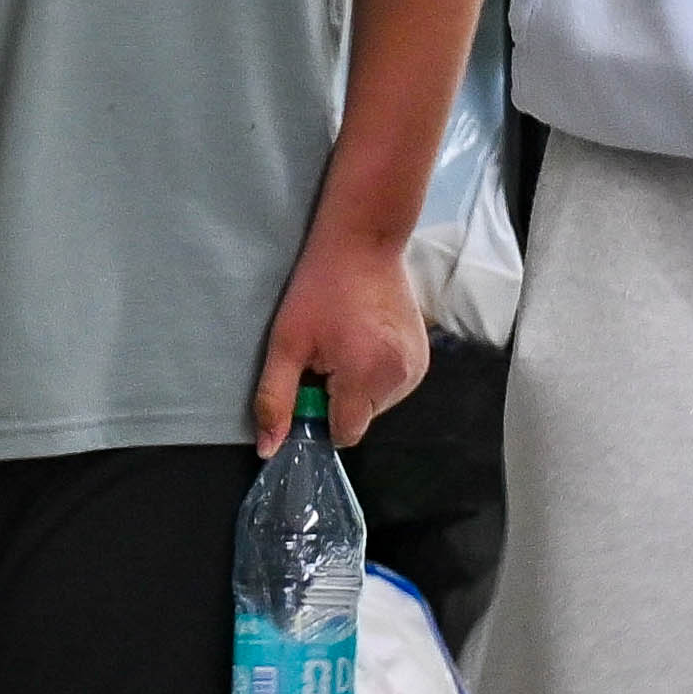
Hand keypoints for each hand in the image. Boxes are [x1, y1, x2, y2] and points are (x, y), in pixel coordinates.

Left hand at [258, 214, 431, 450]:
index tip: (311, 383)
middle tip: (327, 357)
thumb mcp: (286, 343)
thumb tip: (268, 449)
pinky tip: (366, 343)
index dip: (321, 416)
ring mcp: (418, 369)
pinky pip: (393, 388)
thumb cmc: (319, 289)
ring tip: (348, 345)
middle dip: (339, 400)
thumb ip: (276, 400)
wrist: (364, 244)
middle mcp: (400, 379)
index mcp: (365, 377)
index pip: (343, 434)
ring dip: (359, 388)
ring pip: (377, 406)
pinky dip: (376, 376)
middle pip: (361, 419)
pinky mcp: (424, 359)